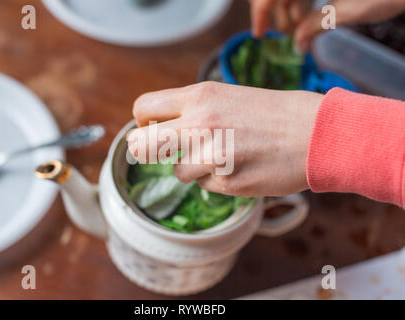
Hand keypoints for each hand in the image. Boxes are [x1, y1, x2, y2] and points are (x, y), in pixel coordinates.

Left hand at [130, 82, 322, 196]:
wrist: (316, 133)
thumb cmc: (273, 113)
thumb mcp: (226, 96)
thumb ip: (191, 109)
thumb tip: (161, 128)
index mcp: (200, 96)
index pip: (143, 108)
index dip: (143, 123)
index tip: (153, 130)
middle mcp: (200, 124)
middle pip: (141, 145)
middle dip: (148, 151)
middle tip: (169, 151)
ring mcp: (212, 156)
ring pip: (177, 171)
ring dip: (194, 168)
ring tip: (224, 156)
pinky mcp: (227, 182)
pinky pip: (205, 185)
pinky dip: (217, 179)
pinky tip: (241, 167)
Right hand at [250, 0, 404, 51]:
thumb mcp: (347, 11)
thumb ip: (315, 26)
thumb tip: (296, 44)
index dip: (260, 13)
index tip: (259, 34)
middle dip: (280, 14)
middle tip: (286, 37)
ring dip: (292, 10)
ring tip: (299, 31)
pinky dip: (304, 3)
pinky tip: (308, 17)